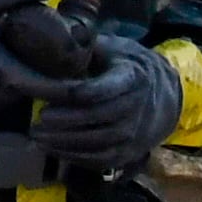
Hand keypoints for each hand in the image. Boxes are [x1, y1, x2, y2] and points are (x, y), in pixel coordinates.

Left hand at [32, 39, 184, 171]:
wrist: (163, 94)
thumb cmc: (126, 67)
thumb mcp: (111, 48)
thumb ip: (85, 46)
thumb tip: (53, 41)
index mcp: (132, 77)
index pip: (98, 89)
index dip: (64, 92)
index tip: (40, 91)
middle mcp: (138, 107)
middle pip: (97, 116)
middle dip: (64, 120)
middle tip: (37, 119)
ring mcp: (136, 133)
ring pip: (98, 143)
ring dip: (65, 142)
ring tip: (37, 136)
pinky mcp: (130, 152)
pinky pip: (101, 160)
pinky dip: (75, 157)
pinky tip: (53, 148)